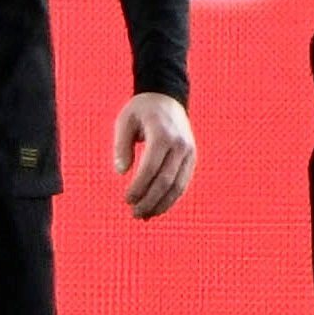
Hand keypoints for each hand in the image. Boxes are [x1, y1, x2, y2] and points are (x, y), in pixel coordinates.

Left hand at [110, 91, 195, 220]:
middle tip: (134, 214)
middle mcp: (180, 146)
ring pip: (179, 185)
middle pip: (166, 181)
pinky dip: (172, 198)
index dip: (139, 187)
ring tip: (145, 216)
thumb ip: (121, 146)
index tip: (126, 199)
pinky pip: (184, 182)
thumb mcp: (124, 121)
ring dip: (162, 204)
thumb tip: (121, 172)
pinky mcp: (192, 158)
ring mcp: (190, 153)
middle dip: (150, 201)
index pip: (151, 169)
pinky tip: (158, 208)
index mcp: (163, 135)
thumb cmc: (140, 111)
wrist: (167, 99)